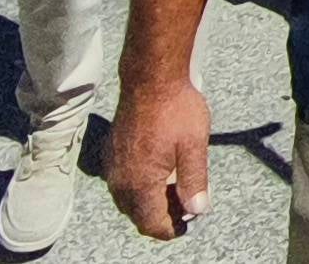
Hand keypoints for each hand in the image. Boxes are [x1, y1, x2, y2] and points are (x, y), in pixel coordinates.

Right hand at [106, 73, 215, 237]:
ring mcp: (112, 166)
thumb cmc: (175, 108)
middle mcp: (120, 180)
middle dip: (162, 216)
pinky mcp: (111, 153)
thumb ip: (194, 182)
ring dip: (150, 202)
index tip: (188, 222)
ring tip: (176, 186)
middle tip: (186, 203)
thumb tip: (197, 210)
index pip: (152, 224)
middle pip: (138, 216)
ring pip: (128, 201)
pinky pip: (121, 183)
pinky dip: (139, 187)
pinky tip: (159, 172)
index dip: (172, 229)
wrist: (150, 78)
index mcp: (140, 183)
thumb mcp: (194, 146)